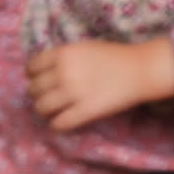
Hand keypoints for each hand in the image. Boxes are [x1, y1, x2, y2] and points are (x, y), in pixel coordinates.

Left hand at [26, 36, 173, 130]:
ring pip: (42, 108)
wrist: (141, 69)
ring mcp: (74, 93)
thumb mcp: (84, 48)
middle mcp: (64, 73)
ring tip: (55, 111)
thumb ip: (63, 58)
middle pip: (34, 90)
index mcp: (63, 54)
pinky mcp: (85, 111)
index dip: (33, 76)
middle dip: (39, 95)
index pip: (31, 68)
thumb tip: (44, 73)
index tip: (41, 81)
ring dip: (46, 112)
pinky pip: (59, 123)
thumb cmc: (115, 56)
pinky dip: (58, 125)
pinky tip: (64, 122)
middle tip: (50, 98)